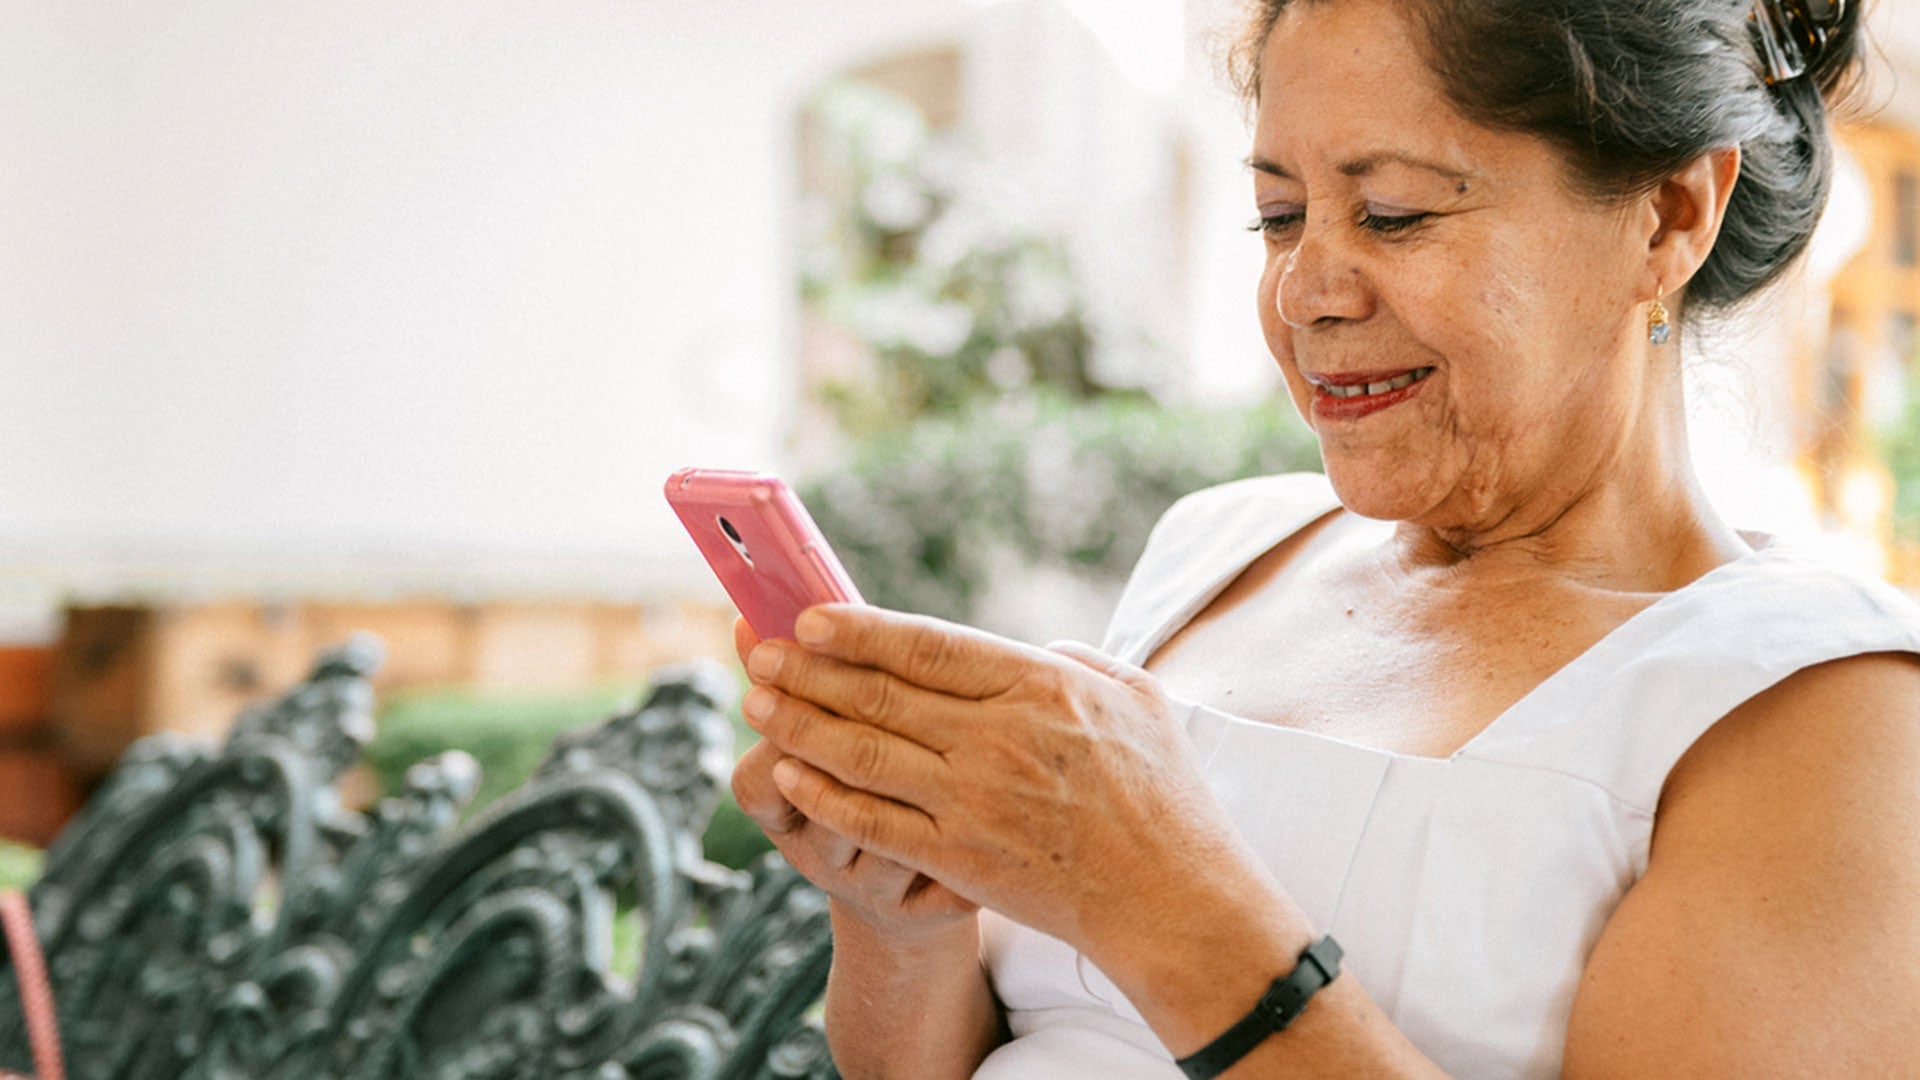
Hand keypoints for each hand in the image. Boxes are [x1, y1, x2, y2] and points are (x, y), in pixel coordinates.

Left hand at [741, 605, 1252, 957]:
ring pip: (864, 752)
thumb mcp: (1137, 697)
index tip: (811, 616)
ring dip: (800, 724)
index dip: (861, 629)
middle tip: (760, 651)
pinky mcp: (959, 857)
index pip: (928, 646)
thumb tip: (1031, 649)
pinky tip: (788, 773)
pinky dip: (824, 795)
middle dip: (809, 670)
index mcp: (1039, 686)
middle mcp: (997, 737)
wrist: (1172, 900)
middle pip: (881, 693)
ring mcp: (973, 800)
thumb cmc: (1164, 796)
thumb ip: (1077, 662)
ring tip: (757, 702)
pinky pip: (874, 821)